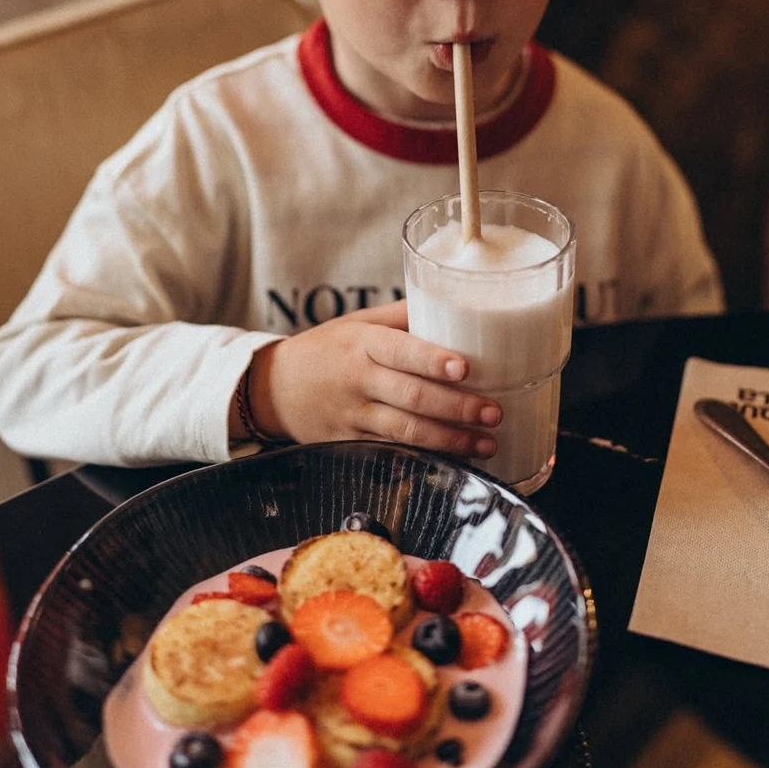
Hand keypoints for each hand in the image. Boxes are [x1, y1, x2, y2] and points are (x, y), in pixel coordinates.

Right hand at [246, 300, 500, 459]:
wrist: (274, 387)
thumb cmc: (327, 348)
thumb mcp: (358, 323)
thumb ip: (402, 317)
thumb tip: (455, 305)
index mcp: (362, 343)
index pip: (401, 351)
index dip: (433, 361)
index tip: (465, 368)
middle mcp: (358, 380)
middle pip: (411, 396)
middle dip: (457, 407)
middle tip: (494, 412)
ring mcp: (352, 416)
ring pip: (405, 431)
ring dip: (450, 440)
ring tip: (486, 443)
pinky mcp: (349, 445)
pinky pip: (391, 453)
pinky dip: (425, 458)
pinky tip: (454, 462)